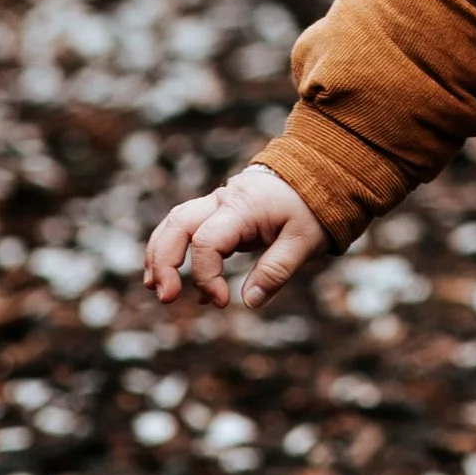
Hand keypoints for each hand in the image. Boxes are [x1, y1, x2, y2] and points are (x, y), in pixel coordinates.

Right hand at [143, 165, 327, 309]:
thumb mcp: (305, 240)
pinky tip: (177, 281)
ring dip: (160, 253)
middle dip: (164, 261)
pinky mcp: (220, 211)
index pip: (207, 241)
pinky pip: (187, 227)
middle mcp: (224, 199)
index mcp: (244, 206)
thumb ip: (276, 270)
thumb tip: (249, 301)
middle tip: (166, 298)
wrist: (320, 171)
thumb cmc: (313, 206)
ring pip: (175, 222)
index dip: (205, 277)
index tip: (222, 303)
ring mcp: (219, 202)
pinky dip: (174, 249)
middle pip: (178, 224)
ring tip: (156, 288)